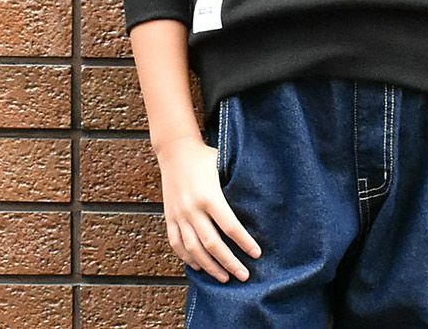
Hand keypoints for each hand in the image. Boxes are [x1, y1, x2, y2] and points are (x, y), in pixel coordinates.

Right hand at [155, 134, 262, 282]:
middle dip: (230, 262)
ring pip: (194, 249)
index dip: (244, 242)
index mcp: (209, 196)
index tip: (256, 254)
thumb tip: (258, 199)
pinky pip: (177, 243)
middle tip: (244, 275)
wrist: (175, 149)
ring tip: (224, 277)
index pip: (230, 226)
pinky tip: (200, 266)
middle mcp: (192, 209)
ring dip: (210, 266)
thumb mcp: (223, 165)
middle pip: (213, 244)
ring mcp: (179, 215)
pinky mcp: (169, 217)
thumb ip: (235, 184)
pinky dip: (188, 258)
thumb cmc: (204, 156)